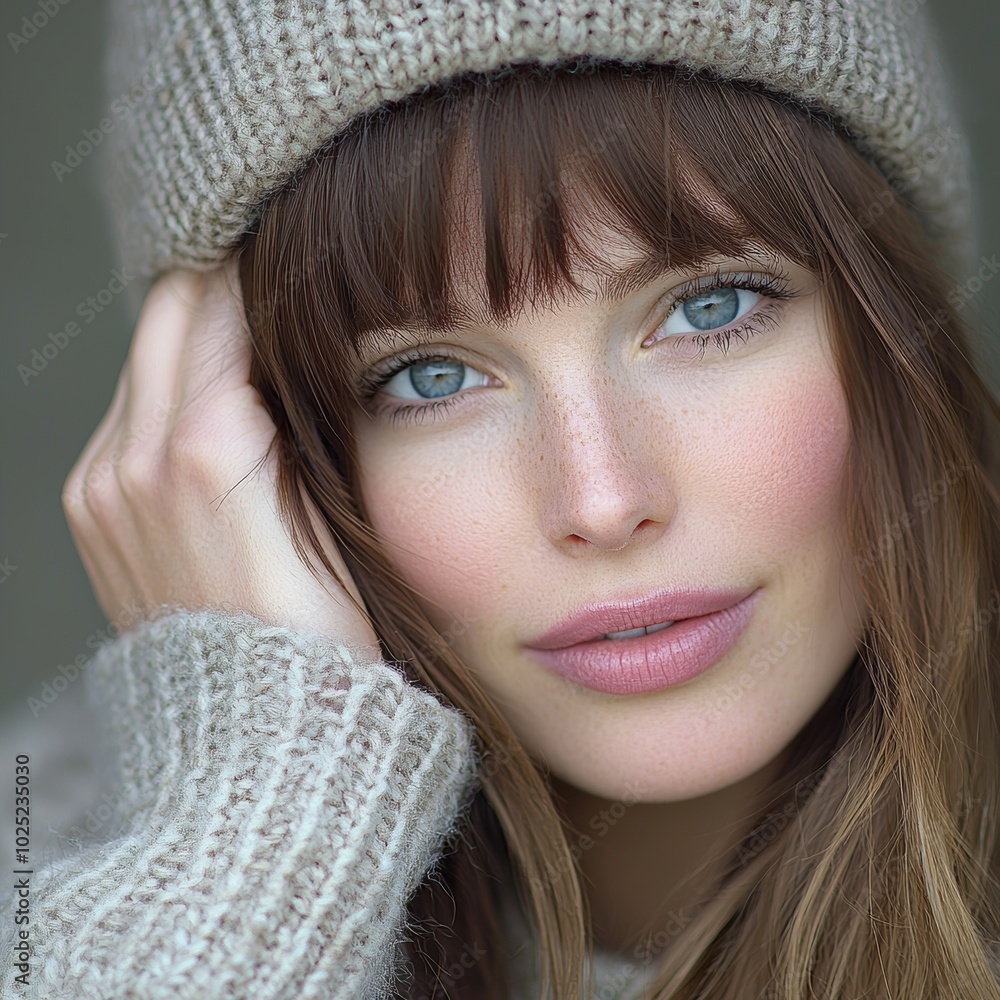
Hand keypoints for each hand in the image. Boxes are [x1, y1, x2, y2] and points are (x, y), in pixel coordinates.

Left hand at [62, 260, 379, 650]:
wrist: (256, 723)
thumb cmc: (320, 623)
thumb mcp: (327, 501)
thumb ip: (288, 409)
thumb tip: (273, 340)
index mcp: (202, 446)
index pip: (220, 306)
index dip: (258, 272)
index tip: (289, 255)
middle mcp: (132, 455)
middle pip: (165, 313)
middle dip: (214, 287)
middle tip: (265, 279)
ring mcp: (100, 484)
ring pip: (140, 358)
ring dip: (186, 339)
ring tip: (244, 343)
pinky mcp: (88, 510)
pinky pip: (122, 414)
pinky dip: (161, 393)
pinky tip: (207, 413)